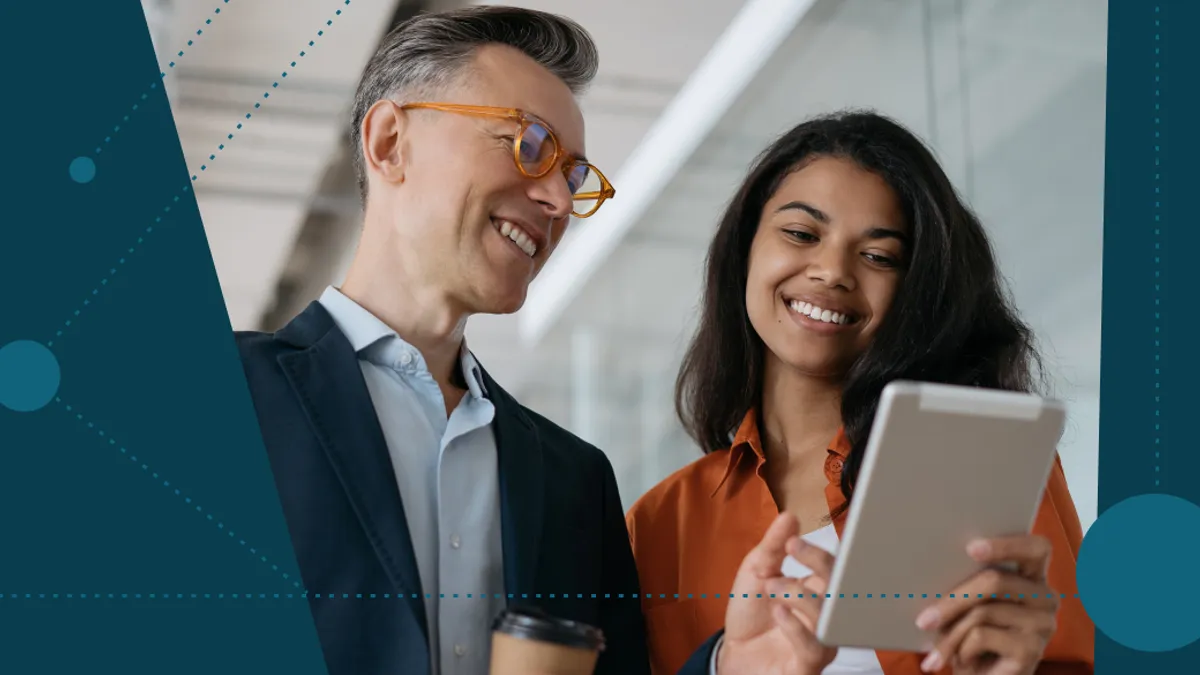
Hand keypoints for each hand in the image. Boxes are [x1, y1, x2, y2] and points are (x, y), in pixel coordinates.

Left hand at [717, 513, 837, 674]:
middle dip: (820, 563)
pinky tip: (779, 612)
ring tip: (771, 587)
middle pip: (843, 587)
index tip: (793, 541)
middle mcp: (825, 615)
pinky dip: (796, 626)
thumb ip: (774, 546)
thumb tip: (790, 517)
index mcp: (817, 590)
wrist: (733, 654)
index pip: (834, 567)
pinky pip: (815, 647)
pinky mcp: (808, 665)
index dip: (819, 552)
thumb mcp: (757, 572)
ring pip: (830, 616)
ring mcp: (820, 641)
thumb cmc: (752, 614)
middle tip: (793, 549)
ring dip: (798, 593)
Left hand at [917, 535, 1058, 674]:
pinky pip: (982, 636)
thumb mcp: (970, 606)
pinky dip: (961, 648)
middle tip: (923, 620)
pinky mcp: (1032, 650)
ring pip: (982, 611)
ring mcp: (1043, 625)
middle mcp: (1045, 598)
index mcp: (1033, 578)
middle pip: (995, 580)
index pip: (1036, 548)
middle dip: (953, 599)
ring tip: (937, 649)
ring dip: (951, 633)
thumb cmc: (973, 639)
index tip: (971, 548)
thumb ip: (969, 583)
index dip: (1006, 545)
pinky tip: (961, 660)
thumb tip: (934, 568)